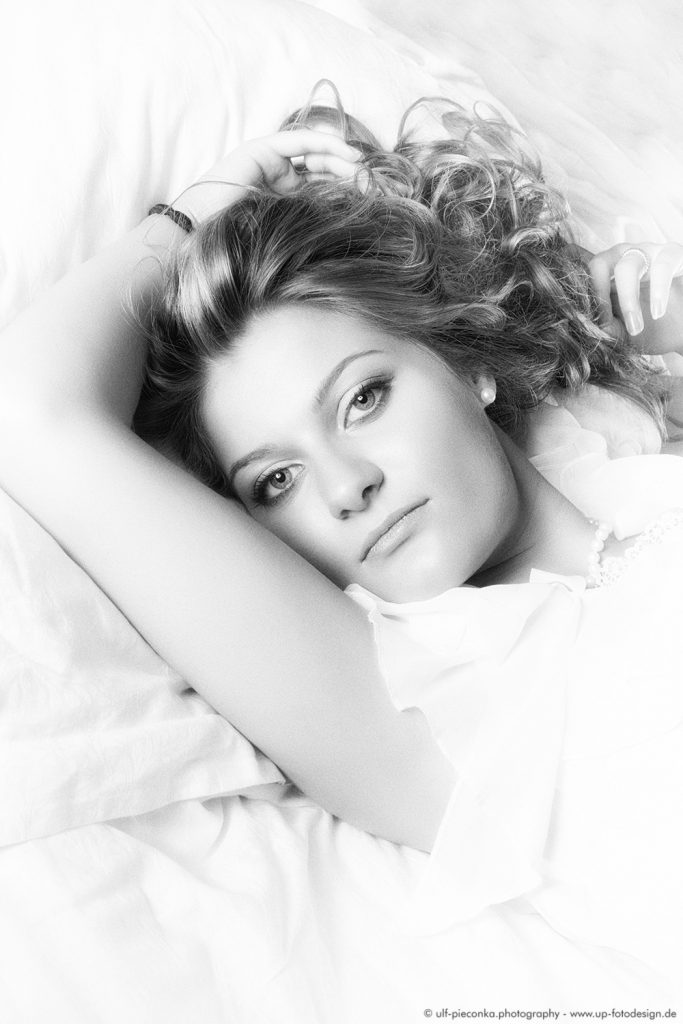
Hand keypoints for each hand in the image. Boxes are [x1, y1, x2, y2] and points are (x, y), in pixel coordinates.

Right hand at [174, 129, 360, 223]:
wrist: (195, 237)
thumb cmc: (234, 247)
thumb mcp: (285, 236)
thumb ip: (309, 226)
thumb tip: (347, 231)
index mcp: (283, 200)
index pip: (322, 188)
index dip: (347, 189)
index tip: (372, 198)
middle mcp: (277, 178)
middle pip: (322, 168)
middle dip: (349, 172)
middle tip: (372, 184)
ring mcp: (269, 162)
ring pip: (314, 153)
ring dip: (341, 157)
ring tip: (362, 168)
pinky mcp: (261, 150)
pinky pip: (300, 142)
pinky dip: (324, 143)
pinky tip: (346, 154)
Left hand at [586, 242, 682, 337]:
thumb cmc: (651, 329)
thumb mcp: (621, 331)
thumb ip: (603, 326)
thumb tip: (584, 322)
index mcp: (607, 272)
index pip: (583, 270)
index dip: (582, 294)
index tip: (587, 322)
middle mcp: (625, 256)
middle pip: (600, 262)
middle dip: (600, 295)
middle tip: (606, 324)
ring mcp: (650, 252)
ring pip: (628, 265)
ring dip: (628, 300)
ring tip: (636, 328)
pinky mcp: (675, 255)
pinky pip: (663, 264)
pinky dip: (658, 291)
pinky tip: (657, 312)